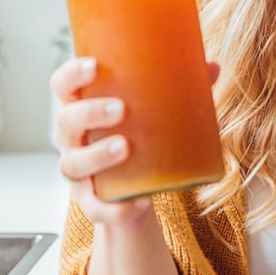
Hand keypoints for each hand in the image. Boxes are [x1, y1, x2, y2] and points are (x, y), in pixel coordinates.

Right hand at [51, 57, 220, 231]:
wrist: (135, 193)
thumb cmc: (140, 138)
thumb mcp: (155, 113)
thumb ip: (180, 89)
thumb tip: (212, 67)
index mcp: (82, 108)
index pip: (63, 85)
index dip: (72, 74)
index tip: (95, 66)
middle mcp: (73, 138)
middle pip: (67, 121)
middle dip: (90, 112)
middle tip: (121, 109)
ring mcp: (78, 171)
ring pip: (73, 163)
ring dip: (96, 155)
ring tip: (125, 147)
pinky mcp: (91, 202)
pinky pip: (95, 207)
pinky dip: (113, 208)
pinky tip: (136, 203)